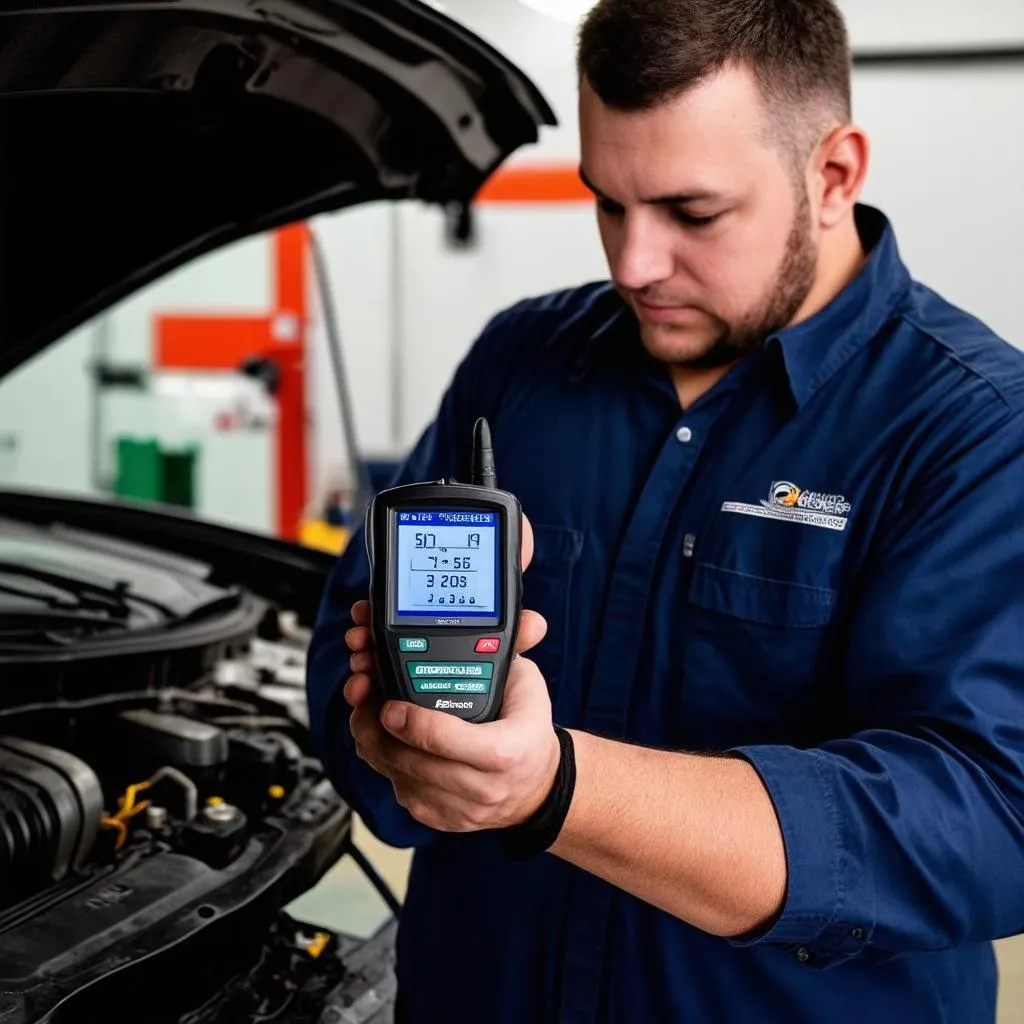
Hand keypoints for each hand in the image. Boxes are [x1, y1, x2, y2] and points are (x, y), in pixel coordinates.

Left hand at [344, 514, 560, 831]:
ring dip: (372, 741)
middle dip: (376, 726)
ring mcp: (457, 809)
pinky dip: (384, 762)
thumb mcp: (528, 684)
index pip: (446, 742)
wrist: (535, 785)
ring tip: (364, 709)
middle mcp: (481, 788)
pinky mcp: (438, 818)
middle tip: (362, 693)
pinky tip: (381, 735)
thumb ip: (517, 648)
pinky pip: (398, 789)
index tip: (390, 704)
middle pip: (410, 761)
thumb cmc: (527, 729)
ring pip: (395, 776)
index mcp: (504, 752)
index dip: (411, 723)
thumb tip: (530, 619)